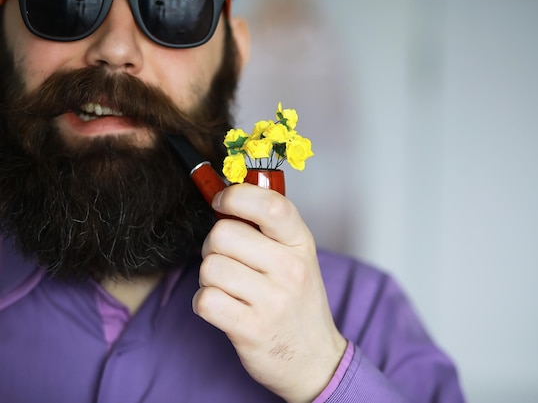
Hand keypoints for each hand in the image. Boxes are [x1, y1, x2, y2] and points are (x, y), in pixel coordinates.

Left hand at [192, 183, 347, 402]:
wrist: (315, 360)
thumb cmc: (298, 301)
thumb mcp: (298, 257)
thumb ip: (268, 228)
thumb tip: (225, 197)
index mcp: (301, 243)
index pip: (270, 204)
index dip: (236, 196)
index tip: (222, 202)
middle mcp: (290, 269)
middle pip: (223, 234)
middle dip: (213, 246)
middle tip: (226, 259)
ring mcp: (273, 301)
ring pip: (210, 267)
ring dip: (209, 278)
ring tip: (228, 287)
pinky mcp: (252, 330)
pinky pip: (205, 300)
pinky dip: (205, 302)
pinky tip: (222, 307)